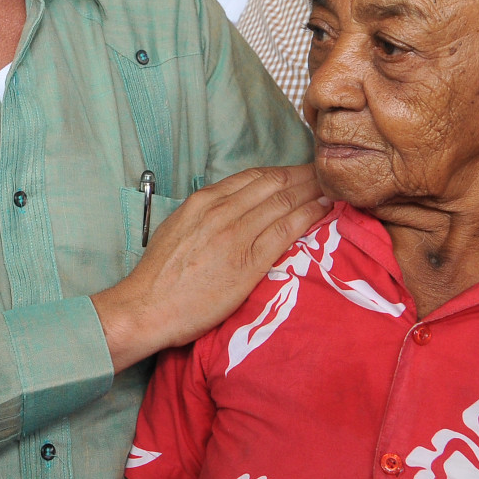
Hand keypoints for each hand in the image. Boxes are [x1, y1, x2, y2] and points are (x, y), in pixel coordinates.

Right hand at [92, 165, 329, 371]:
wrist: (147, 307)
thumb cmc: (159, 276)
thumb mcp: (178, 229)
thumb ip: (205, 215)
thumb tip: (227, 210)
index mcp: (204, 202)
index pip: (253, 177)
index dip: (281, 172)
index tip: (298, 172)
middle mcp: (222, 211)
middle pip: (273, 183)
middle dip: (303, 175)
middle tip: (325, 172)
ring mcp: (237, 235)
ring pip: (284, 201)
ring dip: (313, 190)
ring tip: (332, 187)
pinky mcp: (249, 262)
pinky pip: (287, 229)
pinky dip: (310, 214)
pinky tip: (325, 208)